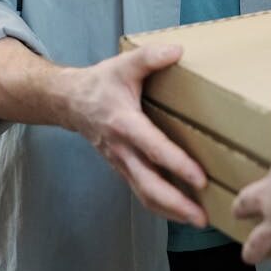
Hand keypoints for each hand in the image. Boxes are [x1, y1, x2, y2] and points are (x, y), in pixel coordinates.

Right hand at [60, 44, 207, 226]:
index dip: (176, 164)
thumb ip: (150, 57)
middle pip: (148, 184)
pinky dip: (162, 206)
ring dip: (171, 211)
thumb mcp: (124, 64)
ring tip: (198, 220)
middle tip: (202, 216)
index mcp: (124, 123)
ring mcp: (121, 162)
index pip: (153, 148)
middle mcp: (122, 149)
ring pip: (145, 194)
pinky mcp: (123, 169)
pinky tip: (182, 212)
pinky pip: (142, 192)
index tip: (200, 178)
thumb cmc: (101, 82)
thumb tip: (178, 50)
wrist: (69, 102)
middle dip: (176, 203)